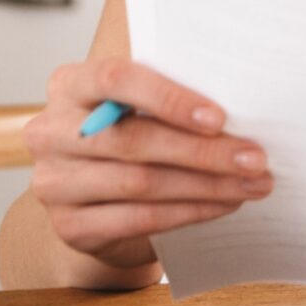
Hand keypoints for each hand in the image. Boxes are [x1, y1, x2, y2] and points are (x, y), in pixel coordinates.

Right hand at [23, 57, 271, 269]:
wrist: (98, 201)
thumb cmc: (131, 136)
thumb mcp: (140, 107)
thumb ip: (171, 97)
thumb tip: (243, 105)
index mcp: (70, 84)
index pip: (116, 80)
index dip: (170, 99)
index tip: (219, 118)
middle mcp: (51, 131)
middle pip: (134, 139)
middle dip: (204, 151)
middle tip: (254, 158)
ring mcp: (54, 182)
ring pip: (141, 182)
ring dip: (206, 185)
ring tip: (251, 183)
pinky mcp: (70, 226)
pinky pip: (140, 218)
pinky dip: (189, 212)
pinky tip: (223, 204)